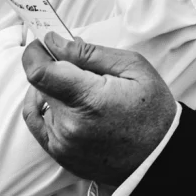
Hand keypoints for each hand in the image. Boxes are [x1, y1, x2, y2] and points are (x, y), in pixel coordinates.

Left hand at [22, 33, 176, 185]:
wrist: (160, 154)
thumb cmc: (152, 108)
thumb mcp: (132, 67)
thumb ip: (88, 53)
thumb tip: (54, 42)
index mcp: (89, 100)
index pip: (39, 72)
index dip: (36, 52)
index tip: (44, 43)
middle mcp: (70, 125)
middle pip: (41, 84)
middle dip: (54, 68)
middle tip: (81, 67)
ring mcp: (63, 143)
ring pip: (40, 101)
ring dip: (53, 89)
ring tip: (82, 89)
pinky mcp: (60, 154)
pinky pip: (38, 123)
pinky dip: (45, 107)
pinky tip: (62, 100)